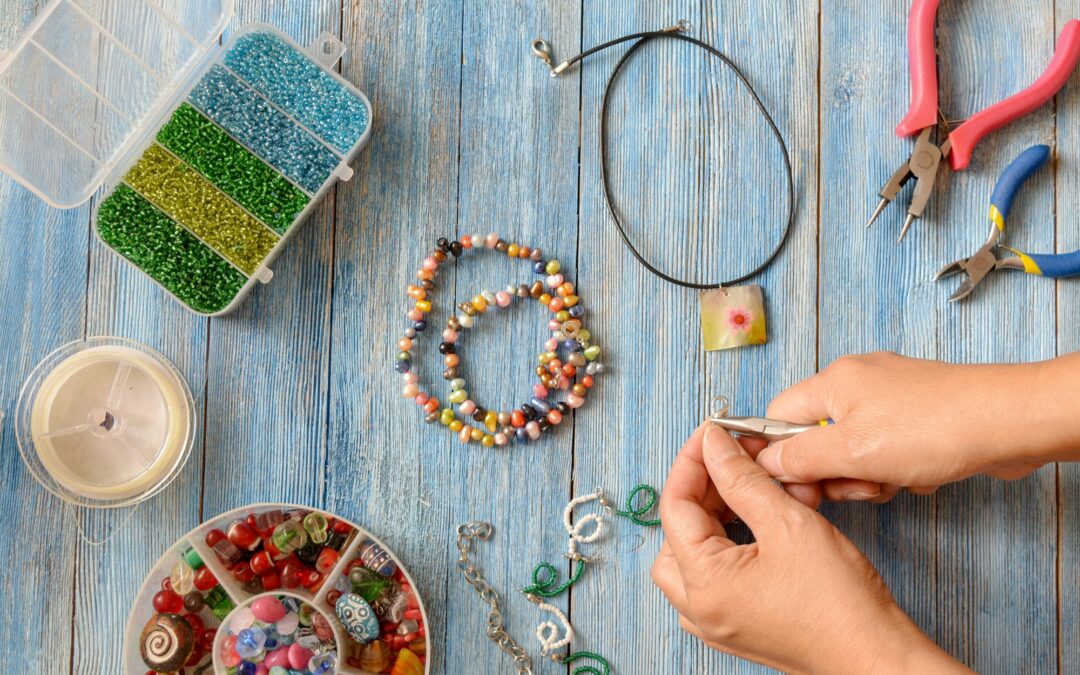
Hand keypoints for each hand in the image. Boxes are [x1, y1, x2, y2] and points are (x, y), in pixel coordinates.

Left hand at [652, 424, 966, 672]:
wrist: (876, 657)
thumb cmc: (840, 602)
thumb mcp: (788, 523)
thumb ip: (743, 480)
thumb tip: (715, 446)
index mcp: (704, 584)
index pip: (675, 506)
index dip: (693, 462)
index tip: (713, 434)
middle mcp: (702, 608)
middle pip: (677, 533)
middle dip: (701, 490)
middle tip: (730, 459)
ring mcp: (719, 622)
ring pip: (691, 556)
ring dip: (711, 517)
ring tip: (743, 488)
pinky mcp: (740, 626)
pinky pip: (714, 578)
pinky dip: (725, 545)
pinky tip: (752, 524)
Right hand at [757, 352, 1072, 501]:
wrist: (1007, 423)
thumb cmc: (935, 428)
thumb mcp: (852, 452)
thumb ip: (800, 458)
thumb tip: (766, 463)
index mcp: (833, 381)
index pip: (778, 415)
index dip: (780, 453)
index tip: (795, 483)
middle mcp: (858, 382)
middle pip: (817, 436)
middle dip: (833, 471)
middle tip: (856, 486)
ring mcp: (890, 397)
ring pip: (853, 448)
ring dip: (866, 475)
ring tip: (892, 481)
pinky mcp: (917, 414)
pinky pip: (886, 449)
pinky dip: (894, 469)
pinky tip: (917, 476)